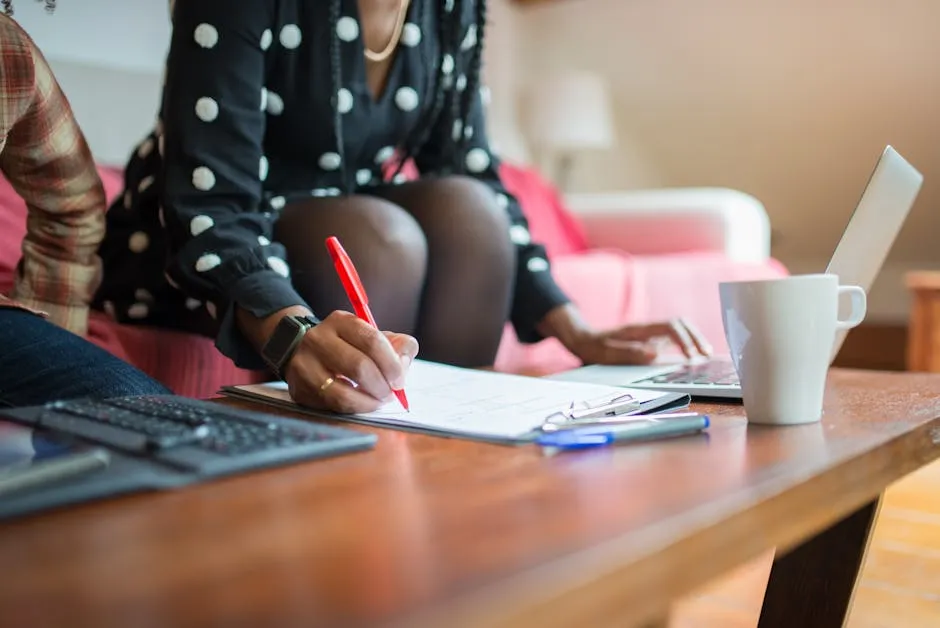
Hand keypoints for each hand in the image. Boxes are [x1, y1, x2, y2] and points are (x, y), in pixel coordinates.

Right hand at [283, 311, 418, 413]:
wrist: (302, 351)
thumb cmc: (347, 346)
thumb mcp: (371, 336)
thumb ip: (397, 345)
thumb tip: (403, 363)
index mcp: (341, 321)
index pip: (372, 341)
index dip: (392, 364)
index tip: (399, 379)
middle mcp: (318, 339)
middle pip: (359, 367)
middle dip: (381, 386)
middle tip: (389, 394)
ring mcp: (305, 365)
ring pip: (343, 393)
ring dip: (368, 403)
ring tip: (377, 401)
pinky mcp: (299, 388)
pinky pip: (332, 406)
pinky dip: (353, 409)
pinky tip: (360, 403)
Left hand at [569, 319, 712, 364]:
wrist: (583, 339)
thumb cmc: (594, 347)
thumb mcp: (606, 353)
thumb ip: (629, 353)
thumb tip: (654, 354)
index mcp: (639, 330)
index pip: (670, 327)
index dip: (683, 340)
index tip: (691, 356)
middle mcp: (648, 329)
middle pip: (680, 324)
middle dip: (696, 338)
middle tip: (707, 354)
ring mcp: (650, 334)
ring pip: (680, 329)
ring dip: (694, 339)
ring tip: (707, 354)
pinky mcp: (650, 341)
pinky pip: (673, 339)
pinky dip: (686, 345)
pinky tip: (694, 356)